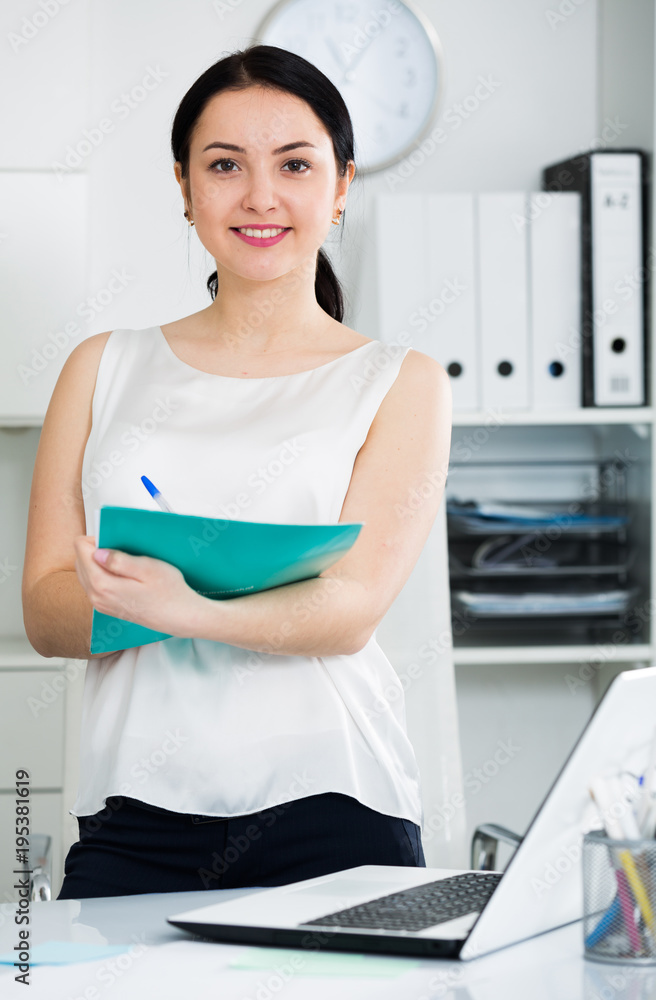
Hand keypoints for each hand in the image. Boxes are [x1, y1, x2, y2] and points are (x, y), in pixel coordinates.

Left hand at [73, 536, 205, 638]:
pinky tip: (122, 574)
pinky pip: (93, 585)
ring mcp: (100, 604)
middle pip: (79, 561)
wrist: (179, 617)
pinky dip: (102, 574)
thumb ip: (119, 560)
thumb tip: (97, 552)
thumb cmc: (169, 592)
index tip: (114, 540)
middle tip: (121, 549)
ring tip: (123, 561)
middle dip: (95, 550)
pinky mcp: (106, 607)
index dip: (96, 538)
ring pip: (85, 573)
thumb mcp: (148, 568)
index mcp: (102, 584)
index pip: (80, 549)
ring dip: (98, 562)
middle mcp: (96, 596)